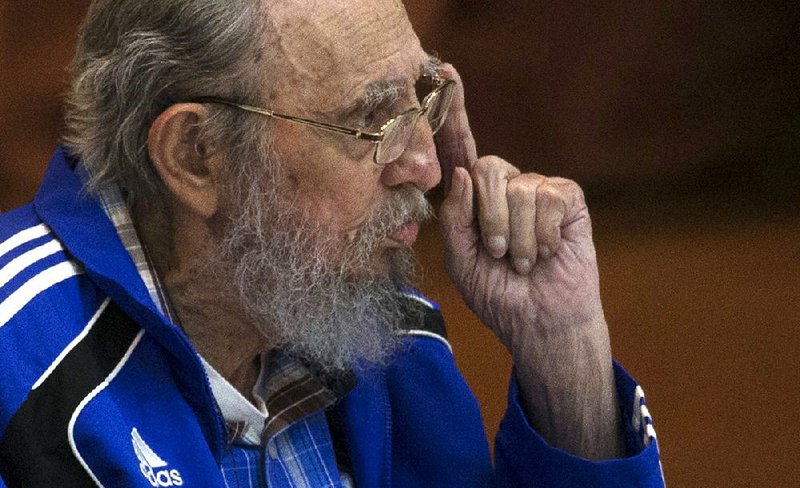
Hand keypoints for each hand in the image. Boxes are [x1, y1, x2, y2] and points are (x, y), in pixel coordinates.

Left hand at [435, 64, 623, 458]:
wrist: (539, 321)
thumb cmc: (498, 293)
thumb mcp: (460, 258)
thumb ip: (454, 216)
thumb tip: (463, 171)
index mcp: (472, 198)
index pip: (459, 149)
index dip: (453, 114)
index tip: (444, 72)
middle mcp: (504, 185)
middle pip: (486, 167)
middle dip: (488, 220)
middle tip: (498, 256)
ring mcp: (537, 189)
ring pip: (517, 187)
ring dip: (516, 236)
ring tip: (523, 261)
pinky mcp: (567, 198)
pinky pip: (548, 197)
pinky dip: (542, 235)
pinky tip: (547, 252)